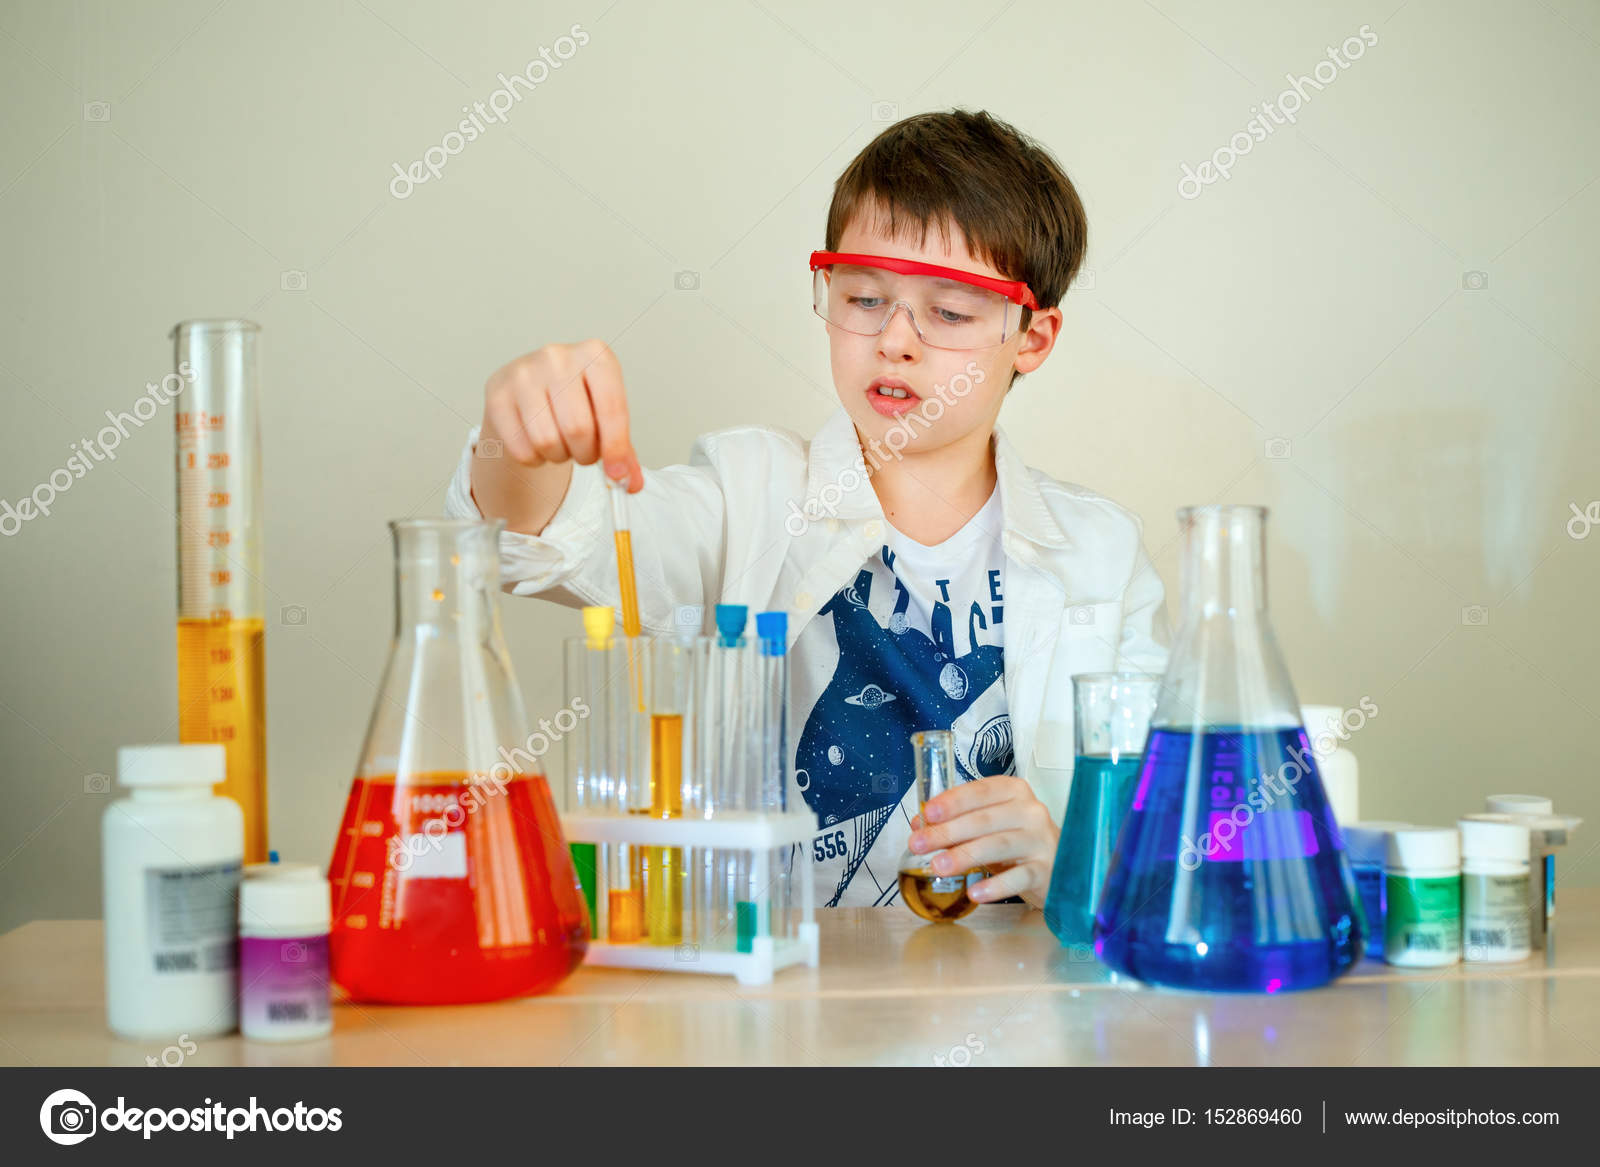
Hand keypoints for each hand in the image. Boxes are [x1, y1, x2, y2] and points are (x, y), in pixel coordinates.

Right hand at [481, 339, 642, 490]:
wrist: (530, 389)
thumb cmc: (575, 401)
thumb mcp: (605, 416)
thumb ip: (622, 451)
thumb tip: (631, 483)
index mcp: (594, 354)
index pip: (612, 408)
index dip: (616, 448)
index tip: (618, 473)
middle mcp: (558, 357)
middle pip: (578, 429)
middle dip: (585, 454)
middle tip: (584, 452)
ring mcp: (524, 373)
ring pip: (547, 441)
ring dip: (559, 456)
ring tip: (561, 444)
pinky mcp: (497, 394)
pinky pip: (521, 448)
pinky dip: (534, 458)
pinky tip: (537, 443)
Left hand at [908, 776, 1059, 909]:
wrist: (1058, 868)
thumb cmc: (1017, 842)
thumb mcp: (986, 828)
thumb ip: (955, 822)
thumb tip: (920, 825)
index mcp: (1014, 792)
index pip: (981, 790)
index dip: (953, 801)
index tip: (928, 813)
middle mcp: (1031, 811)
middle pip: (984, 819)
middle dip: (948, 831)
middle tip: (919, 844)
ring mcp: (1041, 840)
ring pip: (998, 845)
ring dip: (965, 855)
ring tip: (938, 866)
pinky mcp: (1046, 870)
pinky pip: (1018, 877)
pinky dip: (995, 886)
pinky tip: (974, 893)